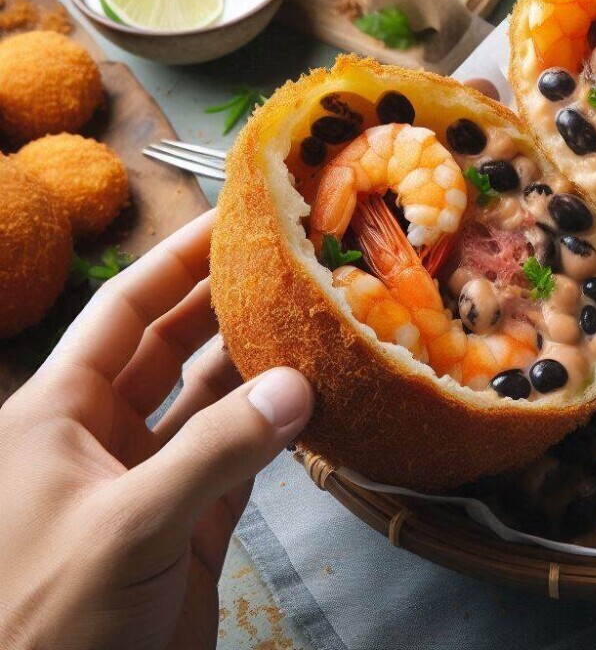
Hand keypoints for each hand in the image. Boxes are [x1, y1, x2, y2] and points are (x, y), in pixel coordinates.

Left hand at [0, 211, 313, 649]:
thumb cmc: (47, 618)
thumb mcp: (125, 525)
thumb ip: (214, 451)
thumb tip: (297, 384)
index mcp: (58, 414)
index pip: (123, 312)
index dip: (174, 261)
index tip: (229, 219)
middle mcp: (106, 434)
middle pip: (172, 345)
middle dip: (225, 301)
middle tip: (288, 259)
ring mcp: (153, 477)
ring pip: (212, 399)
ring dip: (258, 362)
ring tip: (313, 315)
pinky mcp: (193, 522)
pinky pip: (242, 455)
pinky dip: (277, 426)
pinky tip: (315, 394)